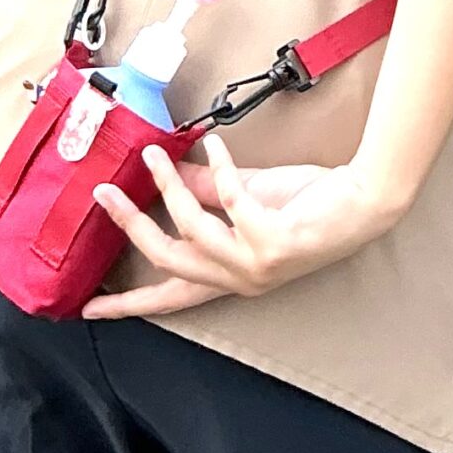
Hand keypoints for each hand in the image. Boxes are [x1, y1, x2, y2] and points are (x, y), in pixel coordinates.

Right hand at [84, 140, 406, 319]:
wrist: (364, 201)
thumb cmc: (311, 204)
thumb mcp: (250, 200)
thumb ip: (208, 194)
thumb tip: (168, 174)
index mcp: (231, 276)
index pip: (170, 297)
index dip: (127, 302)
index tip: (87, 308)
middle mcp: (239, 278)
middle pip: (165, 259)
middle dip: (129, 226)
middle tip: (103, 193)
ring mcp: (255, 264)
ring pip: (189, 227)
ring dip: (167, 186)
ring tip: (153, 154)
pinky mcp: (271, 241)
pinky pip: (228, 199)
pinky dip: (217, 167)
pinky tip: (214, 145)